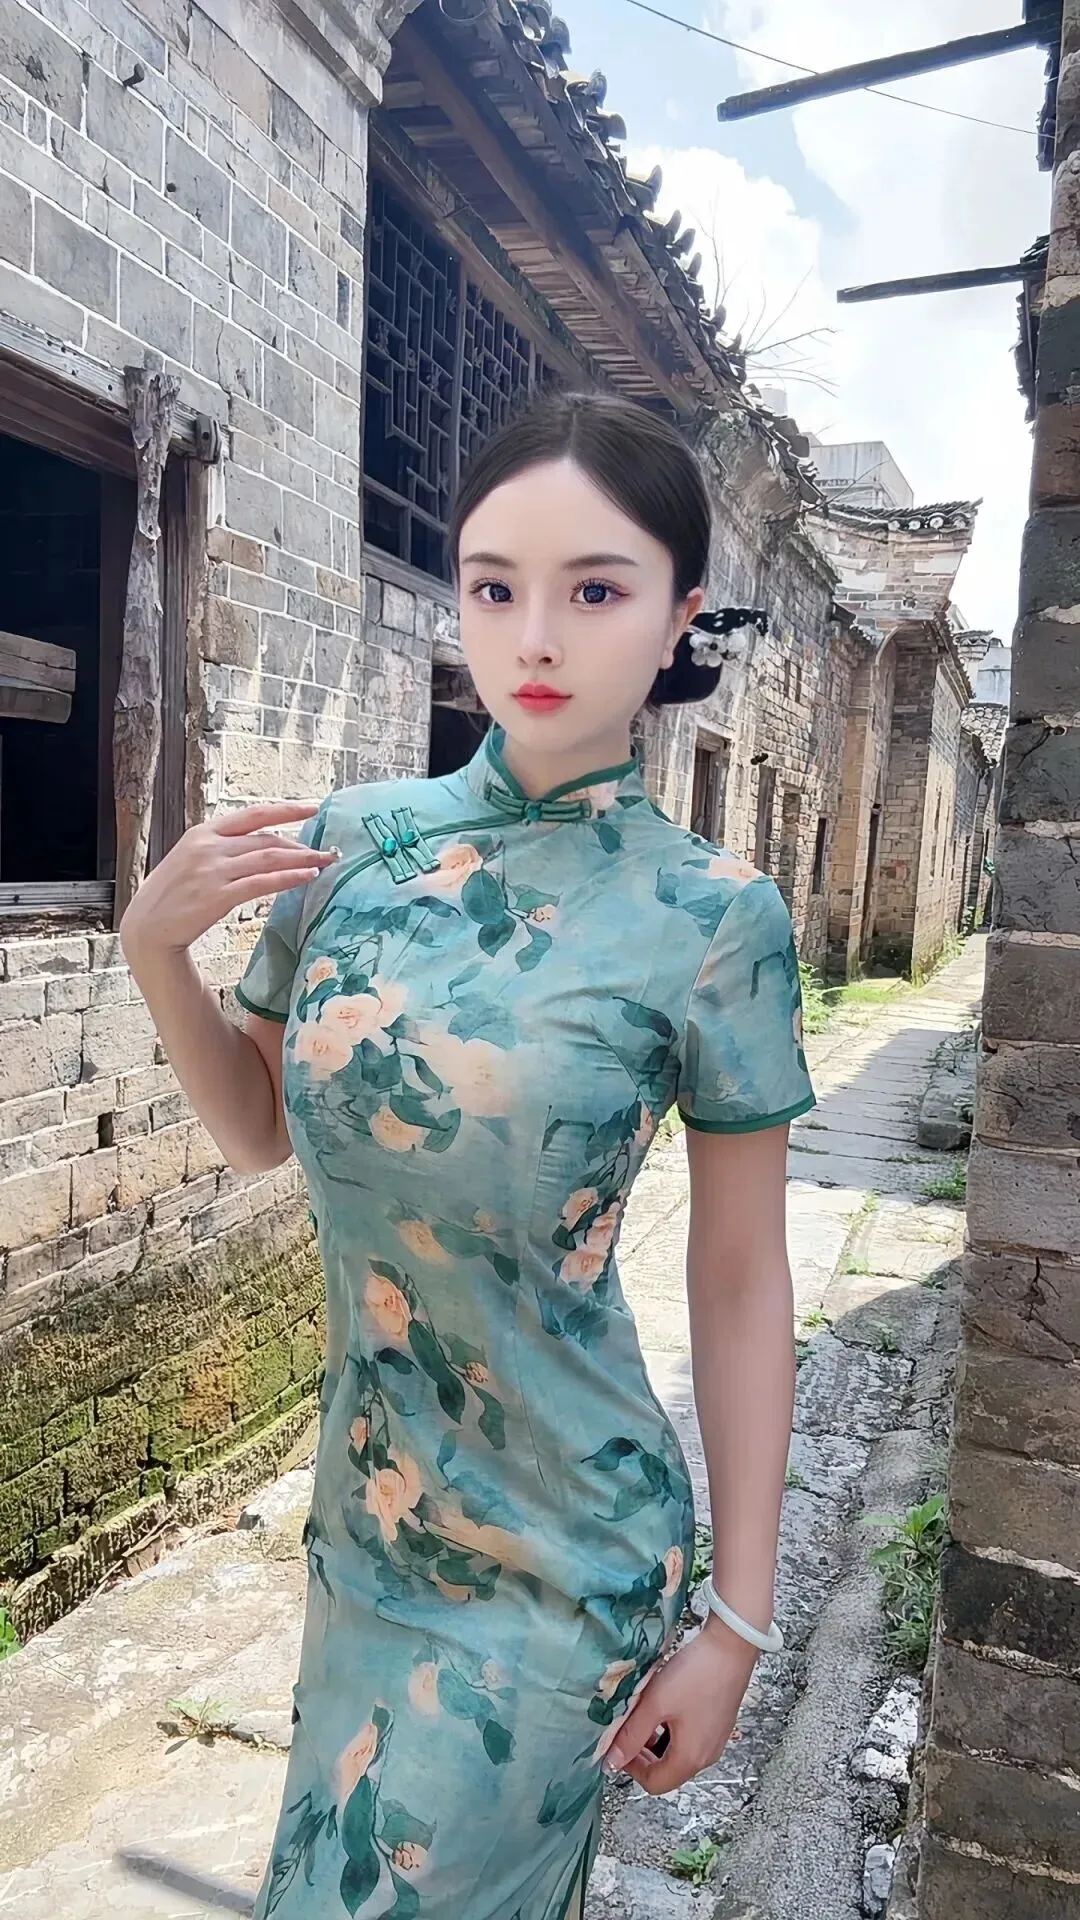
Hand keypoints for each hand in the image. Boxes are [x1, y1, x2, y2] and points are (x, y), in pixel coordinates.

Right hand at [120, 802, 338, 960]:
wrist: (147, 927)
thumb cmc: (170, 895)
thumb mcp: (190, 859)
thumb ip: (221, 849)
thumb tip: (259, 846)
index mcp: (203, 832)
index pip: (253, 814)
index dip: (286, 809)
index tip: (313, 807)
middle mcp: (209, 846)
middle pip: (266, 839)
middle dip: (300, 843)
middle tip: (325, 849)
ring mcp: (213, 871)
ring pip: (269, 858)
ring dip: (301, 859)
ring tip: (324, 861)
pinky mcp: (218, 896)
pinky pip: (262, 883)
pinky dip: (288, 878)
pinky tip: (307, 877)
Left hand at [601, 1617, 757, 1793]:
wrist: (731, 1646)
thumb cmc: (695, 1675)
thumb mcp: (655, 1704)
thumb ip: (631, 1736)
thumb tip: (611, 1763)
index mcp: (690, 1758)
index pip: (654, 1783)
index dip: (631, 1768)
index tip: (619, 1744)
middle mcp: (706, 1756)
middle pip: (667, 1771)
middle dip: (643, 1755)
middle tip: (629, 1728)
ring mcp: (715, 1741)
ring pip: (677, 1753)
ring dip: (656, 1740)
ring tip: (645, 1712)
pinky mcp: (718, 1725)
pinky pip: (689, 1739)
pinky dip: (672, 1730)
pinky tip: (665, 1704)